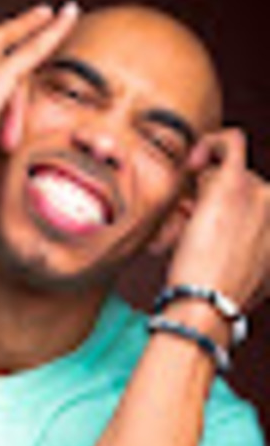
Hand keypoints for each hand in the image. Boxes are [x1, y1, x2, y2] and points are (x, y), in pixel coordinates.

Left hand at [167, 129, 269, 310]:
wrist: (209, 303)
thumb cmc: (217, 296)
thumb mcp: (248, 275)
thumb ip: (251, 251)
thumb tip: (236, 241)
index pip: (255, 204)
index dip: (229, 213)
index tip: (208, 226)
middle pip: (240, 187)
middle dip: (211, 202)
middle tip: (189, 226)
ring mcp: (260, 194)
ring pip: (227, 173)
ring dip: (202, 191)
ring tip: (185, 219)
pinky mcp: (233, 184)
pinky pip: (231, 142)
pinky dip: (213, 143)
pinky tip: (193, 161)